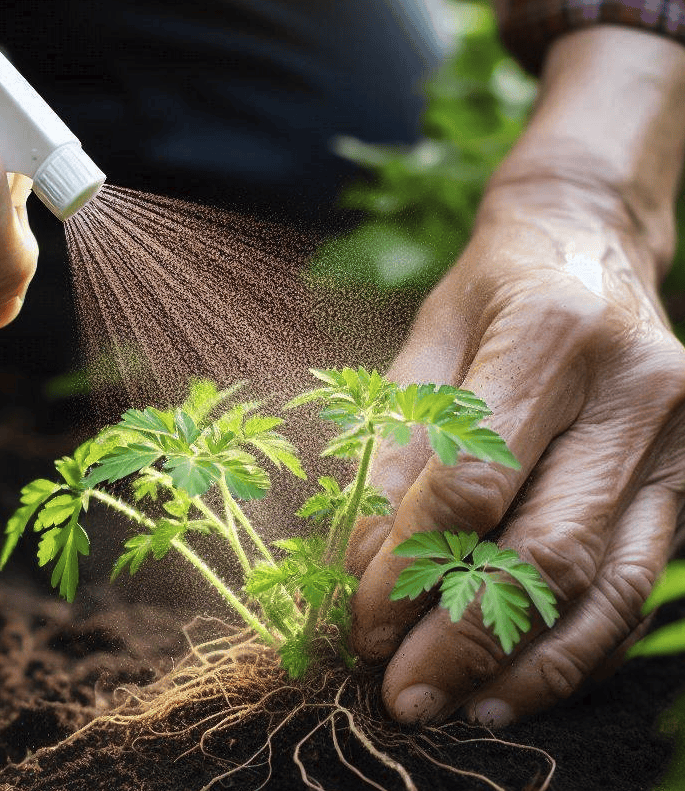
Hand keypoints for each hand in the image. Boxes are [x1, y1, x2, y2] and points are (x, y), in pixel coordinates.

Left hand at [344, 27, 684, 725]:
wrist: (589, 245)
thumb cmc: (491, 293)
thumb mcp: (424, 345)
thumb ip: (394, 447)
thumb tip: (357, 567)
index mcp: (551, 333)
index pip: (473, 478)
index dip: (409, 563)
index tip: (361, 623)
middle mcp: (636, 386)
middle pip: (547, 545)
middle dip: (465, 635)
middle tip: (402, 695)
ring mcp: (683, 437)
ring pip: (608, 583)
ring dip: (527, 665)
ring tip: (459, 712)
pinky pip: (640, 586)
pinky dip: (580, 648)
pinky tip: (521, 686)